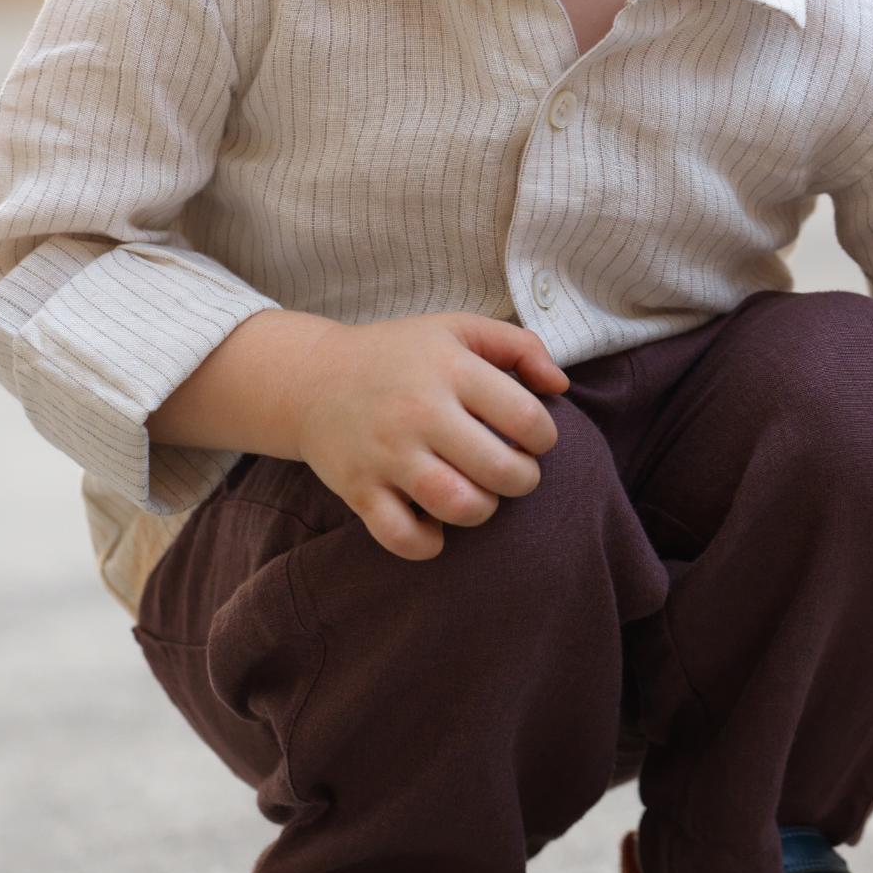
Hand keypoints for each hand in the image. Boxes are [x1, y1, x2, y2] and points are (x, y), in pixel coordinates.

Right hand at [152, 306, 565, 562]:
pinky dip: (428, 543)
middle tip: (514, 472)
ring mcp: (387, 454)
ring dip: (483, 510)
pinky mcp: (359, 490)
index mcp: (450, 369)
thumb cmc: (399, 355)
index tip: (534, 440)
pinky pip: (403, 537)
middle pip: (499, 469)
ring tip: (480, 495)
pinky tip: (435, 525)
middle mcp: (419, 412)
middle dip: (523, 480)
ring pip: (458, 506)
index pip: (525, 417)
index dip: (545, 437)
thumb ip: (518, 345)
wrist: (312, 378)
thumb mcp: (457, 330)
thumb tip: (560, 386)